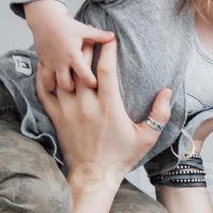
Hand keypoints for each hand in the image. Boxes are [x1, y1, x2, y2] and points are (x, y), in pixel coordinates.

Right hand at [26, 3, 112, 93]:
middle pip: (65, 84)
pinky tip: (52, 83)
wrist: (45, 19)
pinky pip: (41, 78)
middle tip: (78, 88)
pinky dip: (45, 82)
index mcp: (73, 55)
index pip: (84, 75)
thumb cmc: (66, 25)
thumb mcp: (84, 30)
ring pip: (49, 84)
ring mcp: (49, 63)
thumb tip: (113, 37)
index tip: (95, 85)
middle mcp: (60, 61)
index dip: (91, 82)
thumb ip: (99, 36)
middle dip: (72, 89)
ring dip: (56, 87)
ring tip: (62, 86)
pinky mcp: (42, 62)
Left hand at [34, 38, 171, 192]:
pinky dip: (44, 75)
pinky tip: (49, 65)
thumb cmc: (121, 157)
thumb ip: (160, 114)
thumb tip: (168, 92)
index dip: (108, 51)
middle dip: (86, 48)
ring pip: (62, 76)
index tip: (110, 39)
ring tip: (70, 46)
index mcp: (109, 107)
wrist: (94, 177)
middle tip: (89, 35)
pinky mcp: (56, 117)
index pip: (106, 71)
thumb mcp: (147, 137)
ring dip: (66, 59)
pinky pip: (45, 91)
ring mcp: (68, 111)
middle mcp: (86, 106)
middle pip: (81, 67)